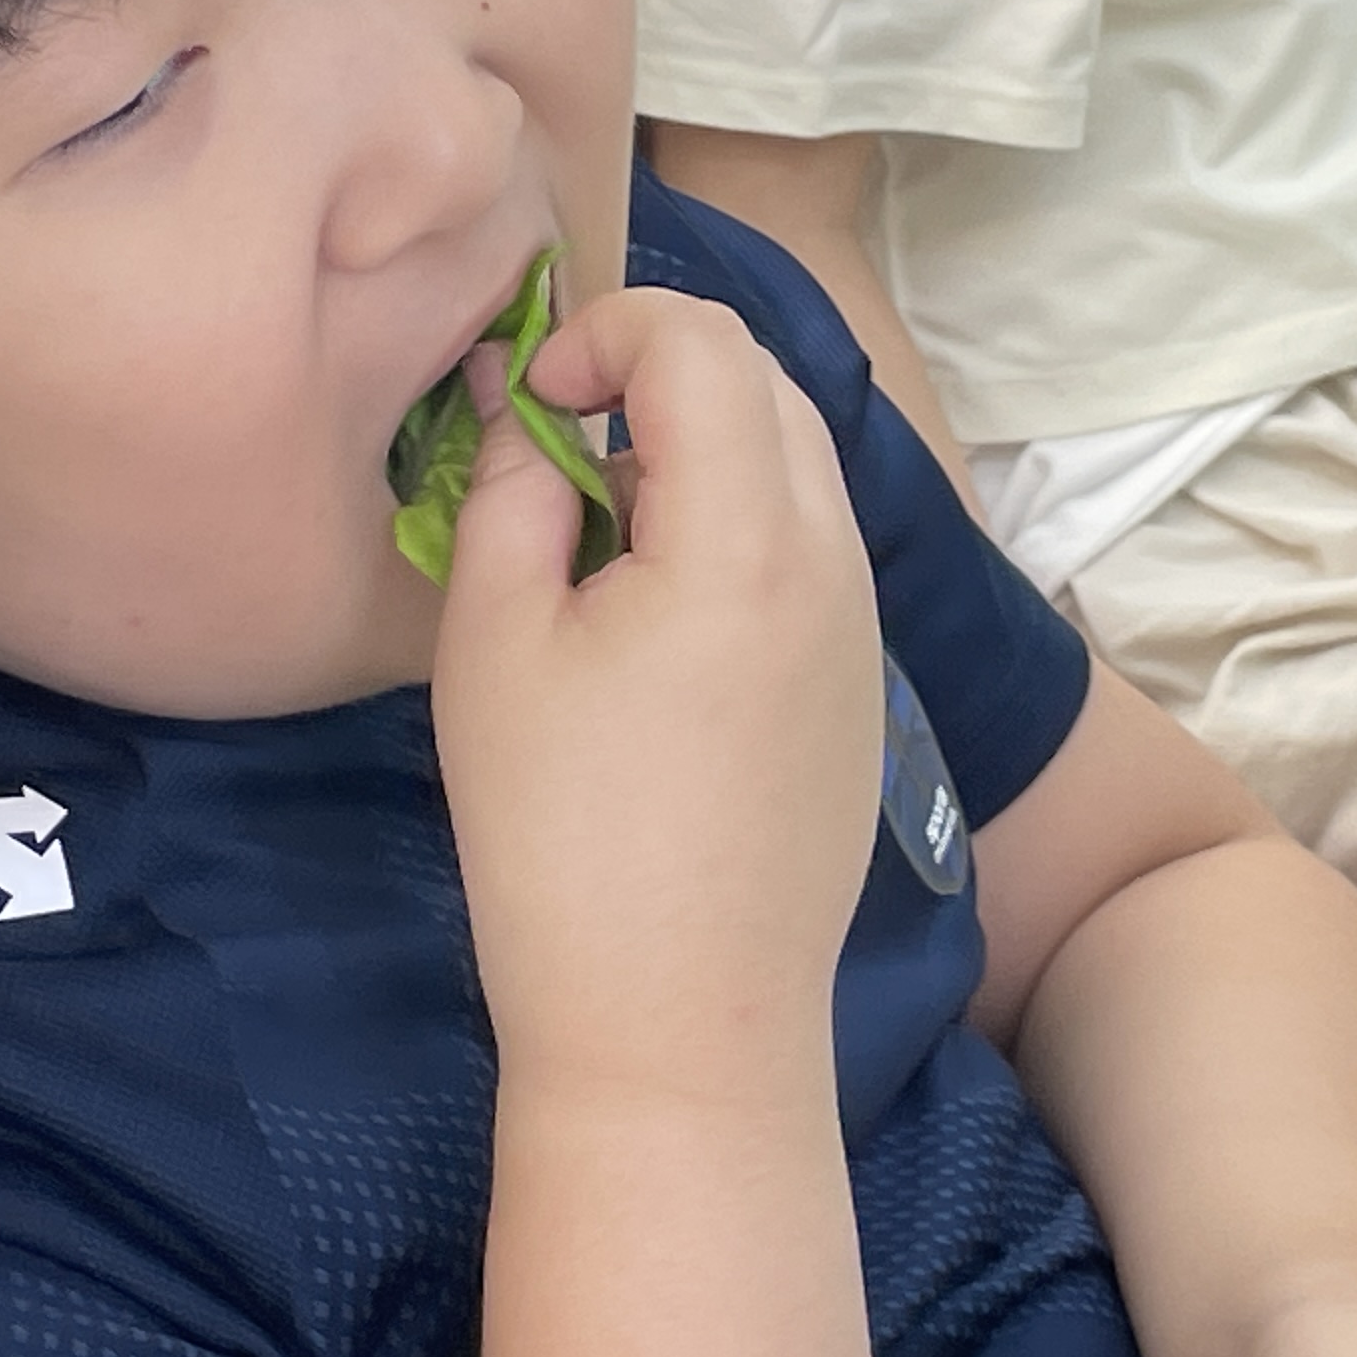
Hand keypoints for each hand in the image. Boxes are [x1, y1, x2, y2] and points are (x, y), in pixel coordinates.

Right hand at [431, 289, 885, 1097]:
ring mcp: (863, 623)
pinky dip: (738, 520)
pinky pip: (812, 541)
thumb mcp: (493, 648)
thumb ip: (510, 493)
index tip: (535, 399)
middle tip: (559, 450)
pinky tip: (658, 616)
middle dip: (656, 374)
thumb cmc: (560, 838)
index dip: (604, 330)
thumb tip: (534, 413)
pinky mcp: (863, 683)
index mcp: (745, 536)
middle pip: (764, 381)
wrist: (680, 1026)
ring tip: (600, 540)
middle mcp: (834, 559)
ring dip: (700, 447)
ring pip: (798, 459)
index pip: (701, 341)